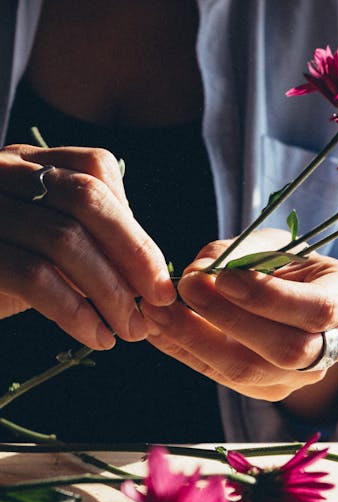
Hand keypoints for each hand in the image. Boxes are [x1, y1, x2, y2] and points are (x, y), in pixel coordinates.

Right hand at [0, 144, 175, 347]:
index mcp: (26, 163)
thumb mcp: (47, 246)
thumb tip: (151, 276)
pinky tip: (96, 337)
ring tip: (130, 331)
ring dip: (111, 294)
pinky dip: (77, 313)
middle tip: (158, 304)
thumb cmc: (1, 273)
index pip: (96, 169)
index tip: (155, 276)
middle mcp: (1, 172)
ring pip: (65, 240)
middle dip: (135, 256)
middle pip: (86, 199)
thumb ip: (89, 242)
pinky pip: (36, 277)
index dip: (135, 226)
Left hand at [141, 229, 337, 410]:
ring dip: (196, 339)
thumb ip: (240, 252)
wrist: (295, 301)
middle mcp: (336, 347)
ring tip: (158, 311)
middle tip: (185, 286)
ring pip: (249, 372)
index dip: (270, 298)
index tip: (224, 277)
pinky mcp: (268, 392)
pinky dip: (185, 351)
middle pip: (287, 350)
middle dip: (230, 319)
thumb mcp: (274, 243)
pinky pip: (222, 377)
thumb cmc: (288, 265)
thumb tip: (196, 273)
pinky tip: (159, 328)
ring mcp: (302, 377)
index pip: (319, 310)